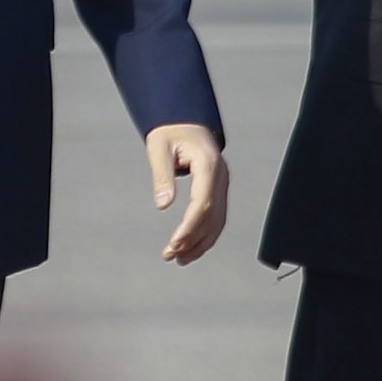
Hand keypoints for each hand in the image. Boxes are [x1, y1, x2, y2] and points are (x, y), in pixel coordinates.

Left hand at [145, 124, 227, 264]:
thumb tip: (163, 206)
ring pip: (218, 221)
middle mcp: (221, 176)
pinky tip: (191, 248)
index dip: (190, 226)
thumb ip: (162, 177)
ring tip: (179, 259)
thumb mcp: (158, 148)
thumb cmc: (170, 132)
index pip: (203, 202)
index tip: (174, 243)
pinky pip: (217, 217)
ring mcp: (223, 184)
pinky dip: (206, 235)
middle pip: (212, 216)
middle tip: (170, 255)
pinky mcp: (219, 189)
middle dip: (192, 239)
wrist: (185, 121)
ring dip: (200, 243)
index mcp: (208, 164)